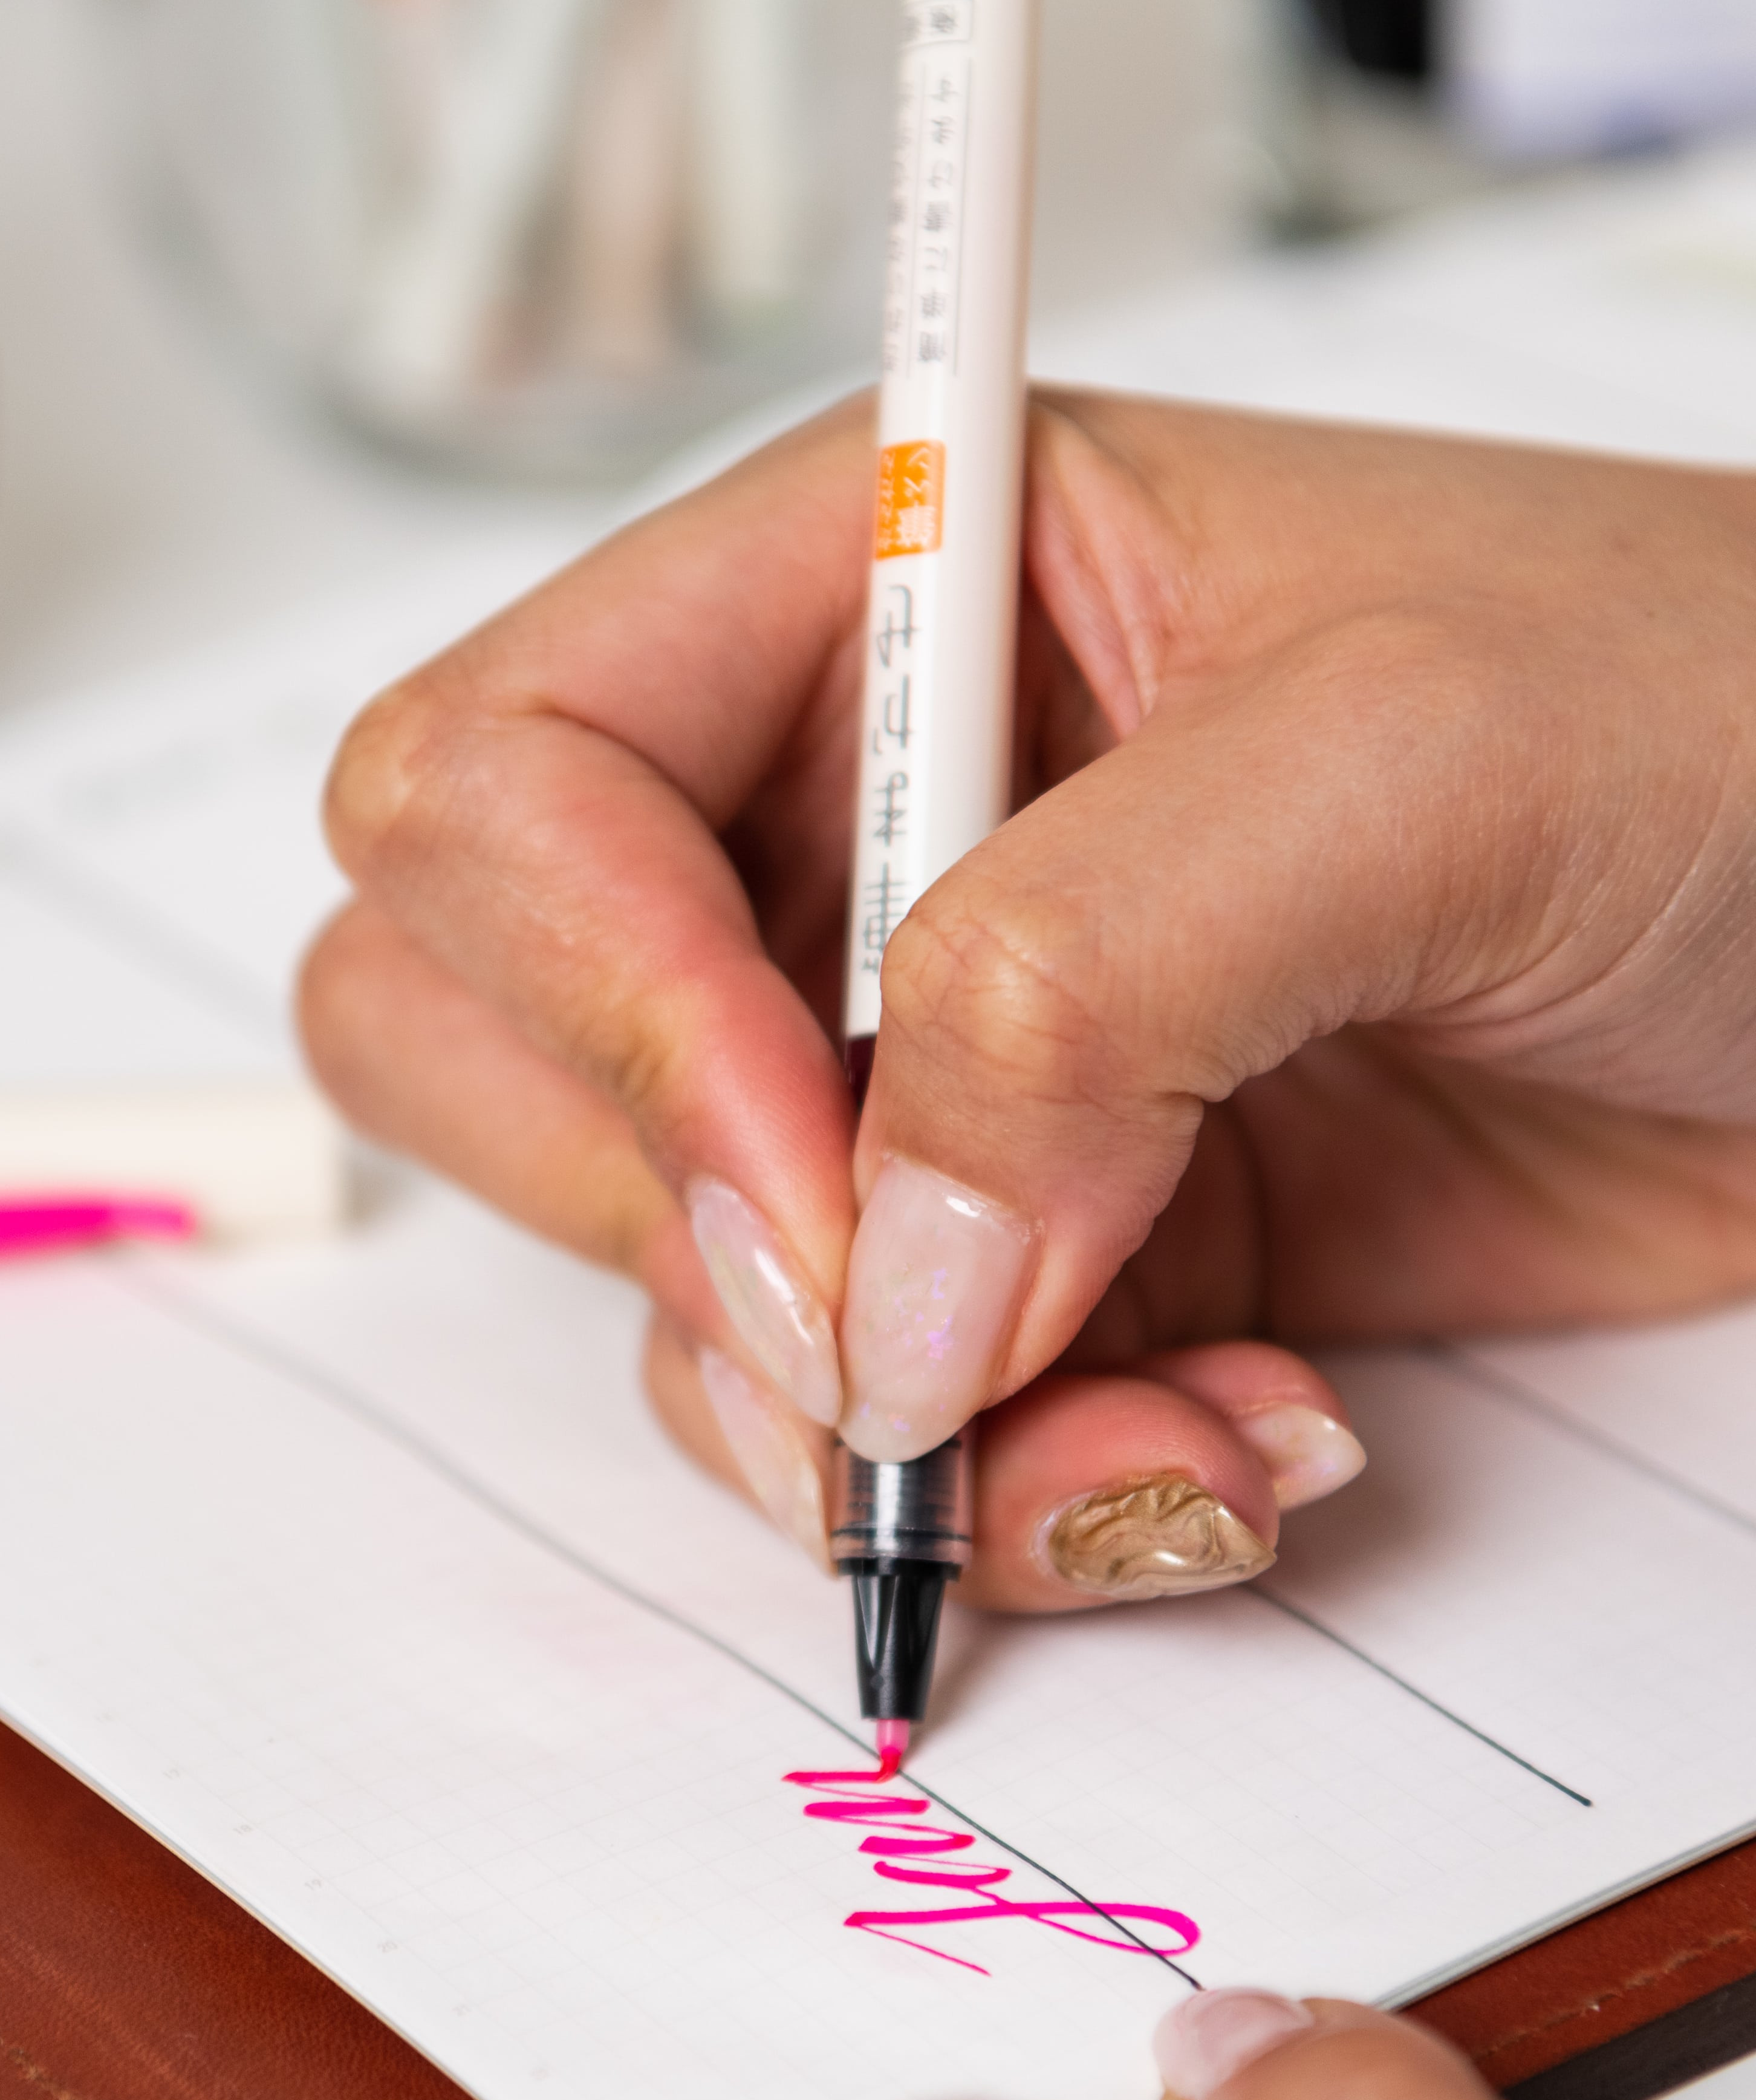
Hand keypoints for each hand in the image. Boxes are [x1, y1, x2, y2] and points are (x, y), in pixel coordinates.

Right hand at [304, 394, 1755, 1605]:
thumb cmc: (1721, 723)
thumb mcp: (1416, 760)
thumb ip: (1083, 984)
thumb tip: (879, 1293)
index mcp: (862, 597)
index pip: (495, 789)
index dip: (605, 1007)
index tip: (822, 1182)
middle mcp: (820, 834)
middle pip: (469, 1041)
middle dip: (678, 1234)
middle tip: (915, 1324)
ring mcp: (889, 1066)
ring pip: (661, 1297)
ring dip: (881, 1434)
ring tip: (1172, 1421)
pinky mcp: (990, 1257)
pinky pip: (844, 1436)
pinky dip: (1004, 1502)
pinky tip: (1213, 1450)